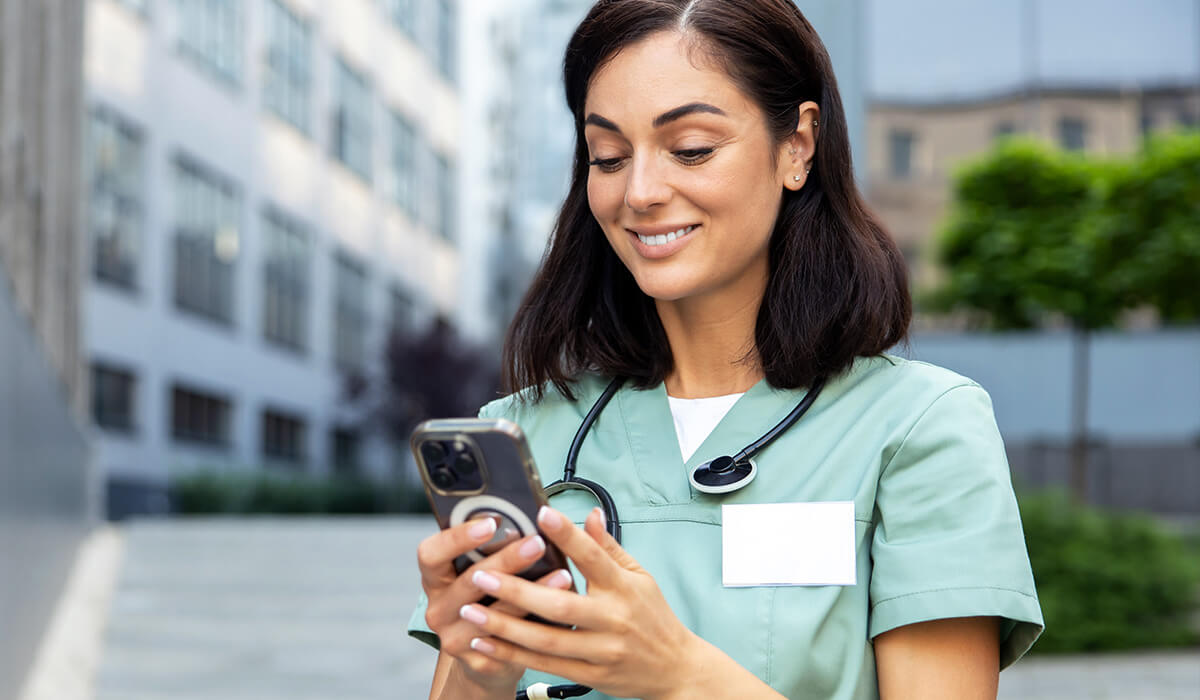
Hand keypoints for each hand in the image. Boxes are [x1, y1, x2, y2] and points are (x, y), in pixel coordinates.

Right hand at [417, 517, 573, 693]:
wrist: (490, 658)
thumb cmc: (491, 600)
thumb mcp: (487, 572)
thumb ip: (499, 545)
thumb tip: (533, 513)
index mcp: (436, 579)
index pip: (430, 554)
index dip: (458, 537)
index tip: (492, 522)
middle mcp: (438, 609)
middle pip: (467, 581)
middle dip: (505, 560)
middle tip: (537, 543)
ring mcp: (454, 638)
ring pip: (492, 614)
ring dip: (529, 593)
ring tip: (563, 574)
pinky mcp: (478, 661)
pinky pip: (510, 641)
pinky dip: (537, 623)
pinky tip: (562, 611)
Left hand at [456, 506, 703, 699]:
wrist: (676, 669)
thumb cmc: (654, 619)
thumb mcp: (640, 577)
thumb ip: (608, 547)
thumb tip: (589, 513)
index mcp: (624, 588)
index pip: (594, 557)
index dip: (568, 535)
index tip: (542, 514)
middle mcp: (612, 619)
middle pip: (560, 605)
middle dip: (517, 589)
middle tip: (483, 573)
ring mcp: (601, 650)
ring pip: (546, 640)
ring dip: (505, 626)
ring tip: (471, 610)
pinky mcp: (591, 674)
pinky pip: (545, 664)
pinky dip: (513, 654)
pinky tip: (485, 641)